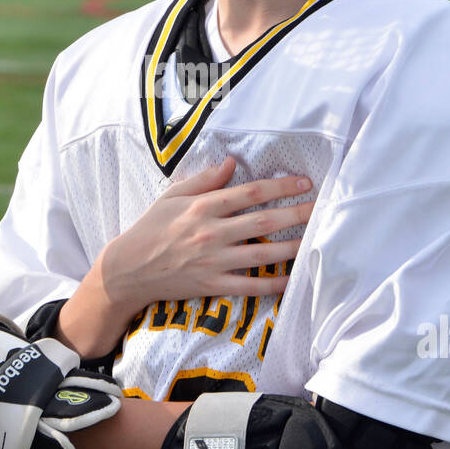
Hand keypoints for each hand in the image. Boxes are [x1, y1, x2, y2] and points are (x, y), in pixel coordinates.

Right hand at [98, 156, 313, 313]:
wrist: (128, 270)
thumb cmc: (151, 228)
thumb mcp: (172, 196)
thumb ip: (204, 180)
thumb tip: (232, 162)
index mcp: (203, 207)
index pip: (250, 192)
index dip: (280, 185)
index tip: (303, 182)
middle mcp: (211, 233)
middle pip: (263, 220)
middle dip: (297, 213)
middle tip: (321, 207)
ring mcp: (213, 261)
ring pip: (262, 253)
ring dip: (292, 246)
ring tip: (315, 239)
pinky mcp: (212, 285)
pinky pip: (248, 286)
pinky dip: (271, 283)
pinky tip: (292, 279)